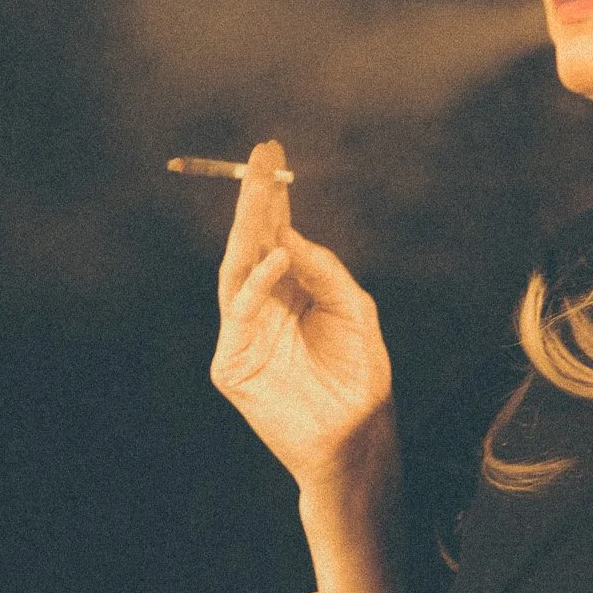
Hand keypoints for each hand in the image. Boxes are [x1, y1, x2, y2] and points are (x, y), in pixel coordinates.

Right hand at [211, 139, 395, 490]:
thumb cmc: (359, 379)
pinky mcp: (233, 361)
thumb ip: (326, 273)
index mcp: (292, 290)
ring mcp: (244, 331)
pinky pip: (240, 311)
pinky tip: (279, 256)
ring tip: (262, 191)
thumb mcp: (355, 312)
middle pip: (252, 243)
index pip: (275, 232)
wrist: (356, 438)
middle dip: (254, 200)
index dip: (272, 195)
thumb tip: (291, 234)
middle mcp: (263, 304)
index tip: (271, 154)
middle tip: (260, 159)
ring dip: (248, 228)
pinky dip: (257, 282)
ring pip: (237, 268)